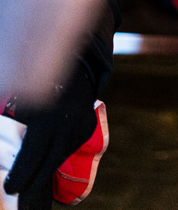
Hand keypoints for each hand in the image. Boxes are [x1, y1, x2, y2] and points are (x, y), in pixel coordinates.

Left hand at [4, 66, 96, 209]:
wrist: (74, 63)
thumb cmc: (38, 79)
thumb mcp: (19, 96)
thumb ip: (7, 113)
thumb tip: (1, 126)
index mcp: (44, 115)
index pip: (30, 156)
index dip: (19, 176)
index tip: (9, 187)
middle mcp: (63, 122)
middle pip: (46, 164)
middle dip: (32, 184)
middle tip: (20, 199)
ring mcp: (78, 125)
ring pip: (60, 158)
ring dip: (46, 173)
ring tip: (32, 187)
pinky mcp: (87, 125)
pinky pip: (71, 148)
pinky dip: (59, 157)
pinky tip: (49, 165)